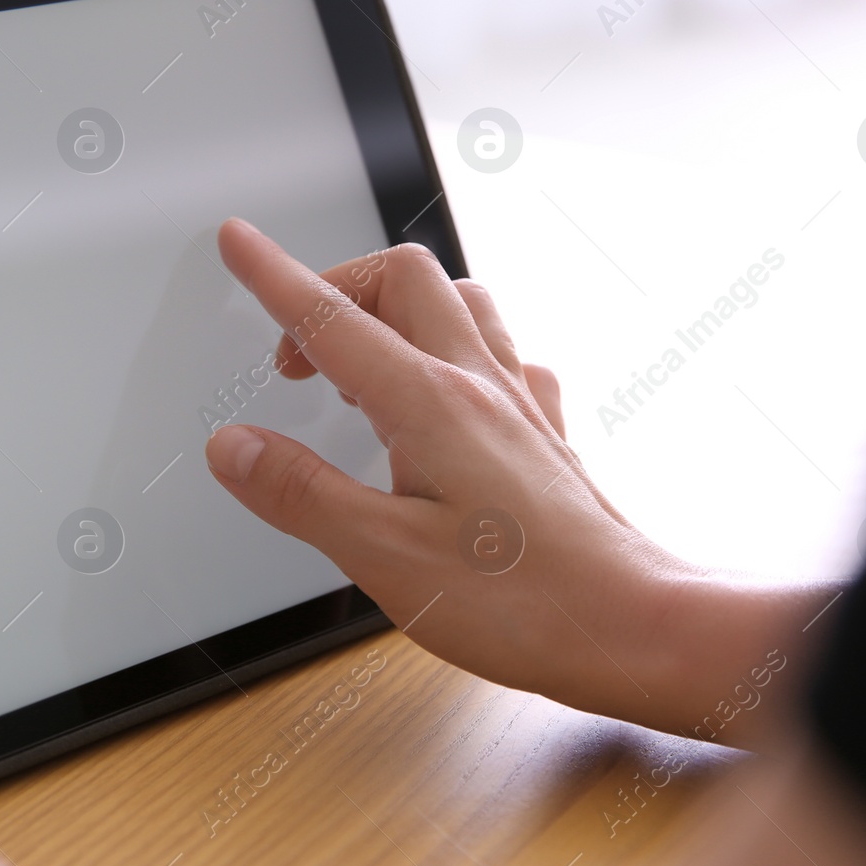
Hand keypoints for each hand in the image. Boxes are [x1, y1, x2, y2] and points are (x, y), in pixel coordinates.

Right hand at [205, 219, 830, 740]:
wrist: (633, 623)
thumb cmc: (522, 602)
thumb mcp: (384, 559)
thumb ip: (301, 495)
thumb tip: (233, 446)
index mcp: (429, 405)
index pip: (332, 320)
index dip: (275, 276)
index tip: (238, 241)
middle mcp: (478, 385)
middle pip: (404, 279)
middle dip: (339, 287)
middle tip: (296, 348)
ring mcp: (519, 402)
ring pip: (461, 301)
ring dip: (403, 307)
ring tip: (366, 355)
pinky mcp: (546, 430)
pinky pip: (504, 353)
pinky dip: (461, 349)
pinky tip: (452, 391)